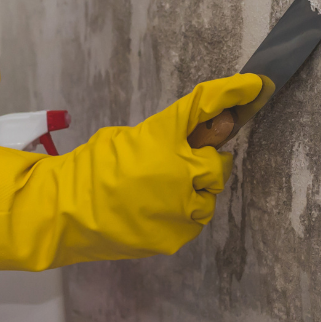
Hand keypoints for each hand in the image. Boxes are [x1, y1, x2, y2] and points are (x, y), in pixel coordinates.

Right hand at [0, 74, 262, 270]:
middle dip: (205, 160)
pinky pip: (194, 220)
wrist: (65, 215)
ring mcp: (181, 207)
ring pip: (208, 195)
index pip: (205, 105)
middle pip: (217, 162)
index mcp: (163, 138)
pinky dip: (182, 214)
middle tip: (185, 161)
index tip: (256, 86)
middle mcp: (180, 170)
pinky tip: (155, 211)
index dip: (233, 93)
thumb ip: (167, 135)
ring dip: (194, 190)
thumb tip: (201, 132)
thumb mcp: (125, 137)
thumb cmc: (89, 170)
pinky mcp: (178, 235)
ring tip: (160, 191)